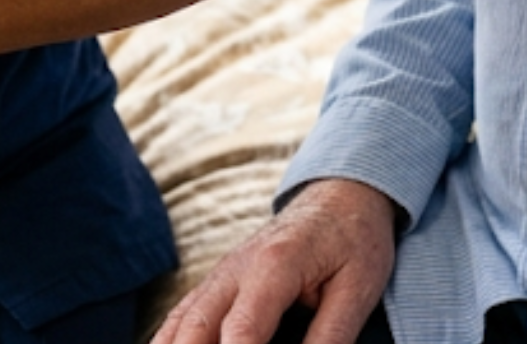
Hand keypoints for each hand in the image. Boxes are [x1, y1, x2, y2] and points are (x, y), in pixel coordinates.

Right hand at [154, 179, 399, 343]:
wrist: (341, 196)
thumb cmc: (354, 241)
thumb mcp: (357, 290)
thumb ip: (330, 338)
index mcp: (275, 265)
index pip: (242, 331)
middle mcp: (236, 268)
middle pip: (196, 329)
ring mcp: (221, 274)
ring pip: (180, 323)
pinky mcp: (218, 282)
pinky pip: (181, 316)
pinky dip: (169, 341)